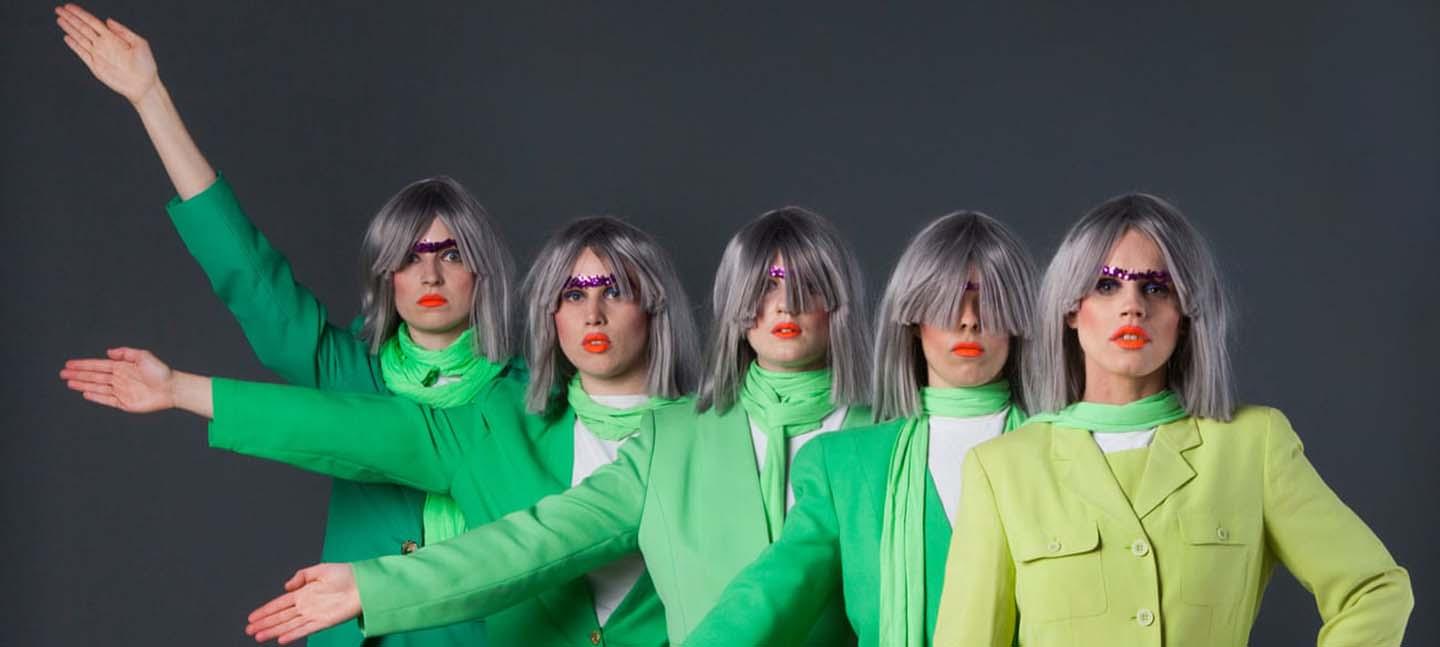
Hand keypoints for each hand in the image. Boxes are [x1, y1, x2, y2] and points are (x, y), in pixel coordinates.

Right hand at [55, 4, 158, 104]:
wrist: (144, 85)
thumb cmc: (146, 65)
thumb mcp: (139, 44)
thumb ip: (123, 31)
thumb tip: (108, 20)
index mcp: (113, 37)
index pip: (93, 22)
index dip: (80, 14)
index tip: (69, 6)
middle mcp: (103, 44)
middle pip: (83, 27)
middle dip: (71, 18)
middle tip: (58, 9)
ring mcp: (98, 54)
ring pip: (80, 38)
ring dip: (69, 29)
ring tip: (59, 19)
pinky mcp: (95, 66)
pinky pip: (82, 53)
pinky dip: (74, 46)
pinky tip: (67, 37)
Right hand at [61, 347, 175, 412]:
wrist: (172, 388)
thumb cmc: (160, 371)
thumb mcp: (144, 356)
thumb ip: (126, 353)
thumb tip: (108, 352)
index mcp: (122, 367)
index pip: (98, 365)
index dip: (83, 365)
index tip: (69, 364)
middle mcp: (119, 379)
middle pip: (94, 376)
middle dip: (78, 374)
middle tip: (62, 373)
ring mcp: (121, 391)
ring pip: (97, 387)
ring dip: (83, 384)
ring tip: (69, 382)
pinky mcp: (124, 403)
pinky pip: (106, 400)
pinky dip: (96, 396)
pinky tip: (85, 392)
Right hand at [246, 564, 361, 643]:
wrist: (365, 584)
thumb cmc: (347, 575)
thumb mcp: (321, 570)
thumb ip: (301, 576)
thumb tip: (286, 586)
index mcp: (304, 592)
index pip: (280, 603)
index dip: (265, 610)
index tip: (252, 617)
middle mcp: (306, 605)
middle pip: (280, 616)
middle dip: (264, 623)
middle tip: (249, 630)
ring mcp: (314, 614)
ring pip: (288, 624)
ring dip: (273, 631)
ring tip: (258, 636)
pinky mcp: (324, 622)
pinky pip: (305, 629)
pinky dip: (293, 634)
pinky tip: (281, 639)